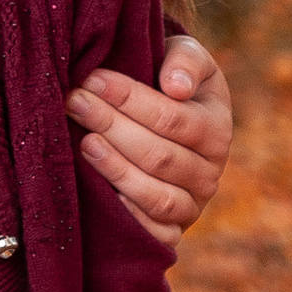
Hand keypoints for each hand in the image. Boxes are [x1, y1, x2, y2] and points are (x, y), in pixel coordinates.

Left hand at [66, 36, 231, 250]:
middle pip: (159, 156)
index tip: (92, 78)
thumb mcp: (186, 56)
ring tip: (83, 141)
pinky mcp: (173, 230)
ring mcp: (193, 205)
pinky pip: (157, 234)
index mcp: (217, 129)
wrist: (168, 118)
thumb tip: (175, 86)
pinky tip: (101, 193)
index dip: (130, 99)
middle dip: (112, 126)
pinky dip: (130, 217)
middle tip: (74, 102)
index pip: (172, 118)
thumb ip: (186, 60)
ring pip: (157, 196)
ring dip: (115, 169)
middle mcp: (210, 172)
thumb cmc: (171, 80)